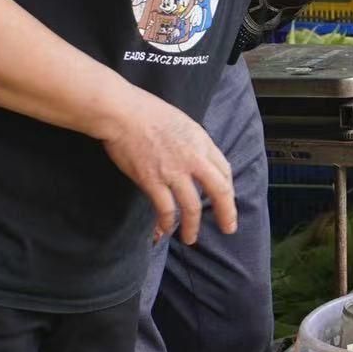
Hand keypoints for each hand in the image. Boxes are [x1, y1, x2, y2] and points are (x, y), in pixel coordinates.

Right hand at [97, 87, 236, 243]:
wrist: (124, 113)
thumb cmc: (148, 112)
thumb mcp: (183, 123)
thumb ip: (193, 143)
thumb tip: (195, 157)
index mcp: (202, 142)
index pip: (224, 170)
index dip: (227, 189)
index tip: (226, 200)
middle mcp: (194, 159)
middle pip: (220, 191)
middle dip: (226, 213)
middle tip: (228, 228)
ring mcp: (174, 172)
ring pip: (193, 206)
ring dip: (193, 226)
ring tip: (191, 239)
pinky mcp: (152, 181)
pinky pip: (165, 210)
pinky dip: (166, 224)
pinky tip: (163, 232)